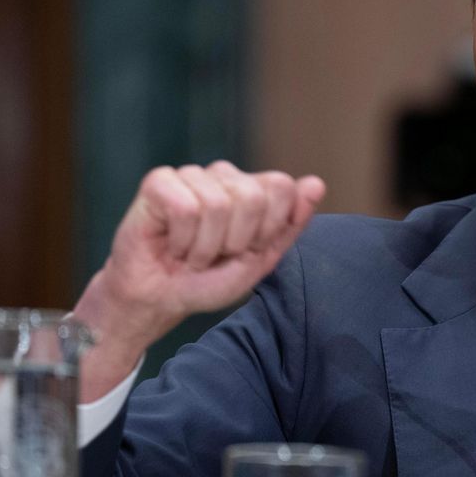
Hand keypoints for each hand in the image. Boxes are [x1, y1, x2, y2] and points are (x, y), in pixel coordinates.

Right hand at [73, 160, 325, 400]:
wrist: (160, 300)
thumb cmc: (208, 280)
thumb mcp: (260, 260)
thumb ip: (291, 224)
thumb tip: (316, 183)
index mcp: (253, 189)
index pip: (281, 186)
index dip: (267, 229)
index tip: (246, 250)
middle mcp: (224, 175)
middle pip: (252, 197)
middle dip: (235, 241)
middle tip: (215, 255)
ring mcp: (192, 175)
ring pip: (217, 205)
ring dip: (205, 247)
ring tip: (191, 254)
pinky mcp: (159, 181)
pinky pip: (185, 208)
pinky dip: (181, 240)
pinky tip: (172, 245)